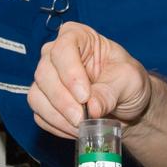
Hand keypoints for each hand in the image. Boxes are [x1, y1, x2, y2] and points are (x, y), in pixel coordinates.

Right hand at [28, 22, 151, 139]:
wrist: (126, 104)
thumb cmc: (127, 81)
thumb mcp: (129, 81)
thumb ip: (111, 91)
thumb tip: (93, 108)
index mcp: (78, 37)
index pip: (63, 49)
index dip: (70, 74)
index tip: (85, 96)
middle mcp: (56, 55)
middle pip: (44, 74)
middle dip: (63, 100)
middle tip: (82, 118)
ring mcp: (47, 79)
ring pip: (37, 96)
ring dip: (59, 116)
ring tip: (82, 127)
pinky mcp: (44, 101)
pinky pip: (40, 115)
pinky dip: (57, 126)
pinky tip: (76, 129)